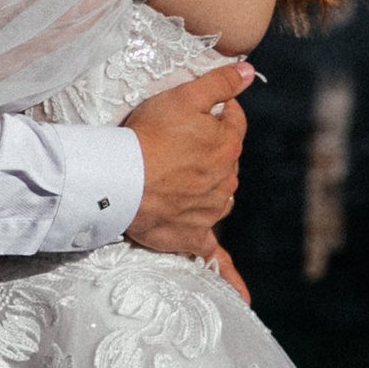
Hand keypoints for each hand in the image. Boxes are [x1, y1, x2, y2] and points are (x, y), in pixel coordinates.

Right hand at [124, 64, 254, 301]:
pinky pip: (215, 258)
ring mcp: (210, 211)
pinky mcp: (192, 236)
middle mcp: (226, 181)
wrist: (121, 181)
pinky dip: (229, 275)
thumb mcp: (183, 96)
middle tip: (174, 143)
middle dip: (207, 151)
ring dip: (205, 189)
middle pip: (224, 161)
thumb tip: (248, 71)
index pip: (233, 123)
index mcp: (228, 147)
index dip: (216, 111)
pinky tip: (242, 297)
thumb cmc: (148, 135)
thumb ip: (219, 84)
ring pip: (217, 197)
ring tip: (176, 180)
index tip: (196, 108)